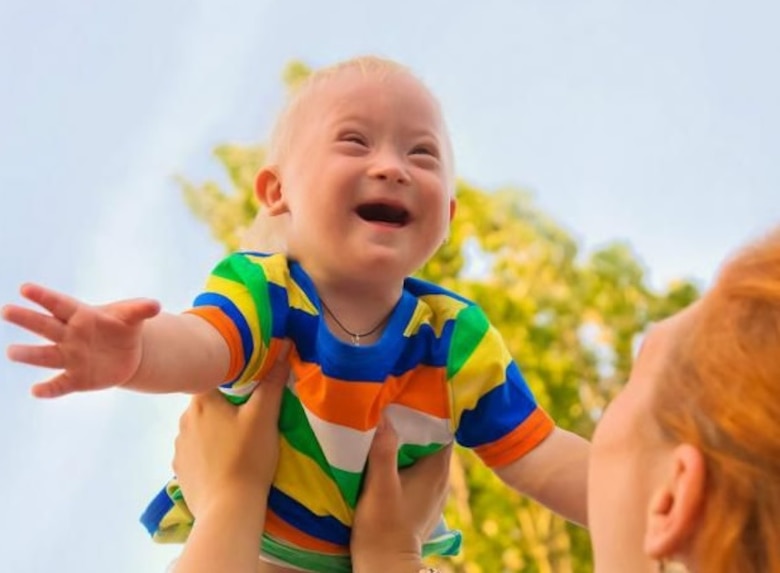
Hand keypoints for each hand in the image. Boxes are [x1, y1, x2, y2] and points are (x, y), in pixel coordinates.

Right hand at [2, 283, 159, 397]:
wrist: (127, 354)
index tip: (26, 288)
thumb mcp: (132, 316)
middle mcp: (69, 336)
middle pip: (46, 326)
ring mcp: (70, 357)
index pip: (60, 304)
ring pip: (46, 356)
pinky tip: (37, 391)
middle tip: (7, 310)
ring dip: (29, 354)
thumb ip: (140, 309)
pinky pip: (60, 384)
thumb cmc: (122, 328)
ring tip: (12, 351)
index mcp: (81, 316)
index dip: (44, 297)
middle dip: (27, 319)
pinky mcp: (76, 379)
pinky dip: (49, 389)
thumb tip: (155, 305)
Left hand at [173, 342, 290, 518]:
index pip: (213, 378)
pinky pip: (195, 452)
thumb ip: (272, 383)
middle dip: (225, 406)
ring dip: (215, 430)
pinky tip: (224, 462)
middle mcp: (184, 420)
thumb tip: (283, 351)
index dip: (231, 379)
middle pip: (207, 403)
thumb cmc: (247, 457)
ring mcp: (179, 447)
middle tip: (249, 416)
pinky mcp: (181, 470)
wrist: (228, 508)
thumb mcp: (264, 416)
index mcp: (202, 401)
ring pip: (200, 428)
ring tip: (238, 442)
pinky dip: (208, 453)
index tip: (249, 386)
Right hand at [351, 418, 451, 571]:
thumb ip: (383, 451)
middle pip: (434, 439)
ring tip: (389, 427)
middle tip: (394, 405)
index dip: (430, 411)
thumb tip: (385, 415)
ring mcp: (434, 492)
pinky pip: (419, 470)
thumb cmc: (382, 527)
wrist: (384, 566)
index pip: (444, 428)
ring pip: (426, 455)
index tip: (411, 396)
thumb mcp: (380, 486)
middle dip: (416, 424)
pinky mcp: (423, 502)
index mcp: (437, 470)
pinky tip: (390, 457)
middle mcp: (442, 479)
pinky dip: (408, 460)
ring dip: (410, 443)